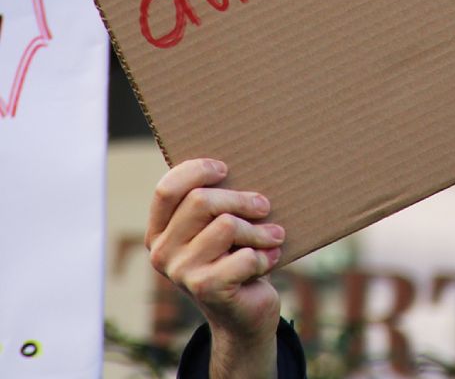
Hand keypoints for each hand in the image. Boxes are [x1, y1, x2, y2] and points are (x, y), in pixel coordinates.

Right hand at [148, 160, 282, 376]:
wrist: (245, 314)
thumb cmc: (236, 260)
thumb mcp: (220, 230)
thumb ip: (215, 204)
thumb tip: (242, 161)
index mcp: (159, 232)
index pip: (166, 189)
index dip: (196, 171)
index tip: (225, 169)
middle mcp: (162, 252)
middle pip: (201, 201)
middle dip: (243, 200)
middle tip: (264, 207)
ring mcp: (181, 273)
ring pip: (226, 225)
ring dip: (260, 231)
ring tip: (273, 238)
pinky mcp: (205, 289)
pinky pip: (244, 256)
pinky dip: (265, 256)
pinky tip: (267, 263)